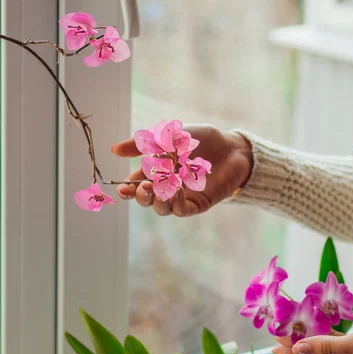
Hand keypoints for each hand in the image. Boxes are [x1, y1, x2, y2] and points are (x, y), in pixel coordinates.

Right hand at [111, 124, 252, 216]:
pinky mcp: (198, 204)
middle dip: (141, 196)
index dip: (126, 189)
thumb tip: (114, 149)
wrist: (231, 146)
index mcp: (156, 171)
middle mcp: (167, 186)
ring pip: (162, 208)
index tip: (122, 188)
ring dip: (157, 201)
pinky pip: (183, 211)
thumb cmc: (200, 140)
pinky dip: (177, 204)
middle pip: (146, 200)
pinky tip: (177, 192)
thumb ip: (143, 144)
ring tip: (160, 189)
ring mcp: (182, 197)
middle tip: (144, 186)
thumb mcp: (169, 137)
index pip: (135, 184)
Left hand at [272, 322, 352, 353]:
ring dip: (312, 339)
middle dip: (297, 347)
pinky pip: (343, 343)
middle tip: (280, 331)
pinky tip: (325, 323)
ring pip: (328, 351)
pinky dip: (330, 334)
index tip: (273, 343)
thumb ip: (328, 347)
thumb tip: (297, 348)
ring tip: (296, 326)